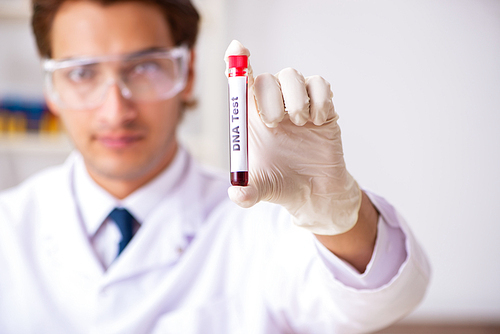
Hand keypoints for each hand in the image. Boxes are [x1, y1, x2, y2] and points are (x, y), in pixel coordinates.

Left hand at [225, 40, 361, 234]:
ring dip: (296, 98)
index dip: (237, 64)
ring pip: (293, 75)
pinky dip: (320, 99)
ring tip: (300, 124)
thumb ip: (247, 193)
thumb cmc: (282, 186)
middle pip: (266, 78)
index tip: (237, 48)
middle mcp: (273, 107)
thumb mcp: (260, 190)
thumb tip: (238, 194)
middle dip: (270, 97)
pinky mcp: (322, 107)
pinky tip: (318, 122)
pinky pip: (320, 84)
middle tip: (276, 123)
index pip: (241, 84)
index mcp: (252, 120)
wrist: (314, 193)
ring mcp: (298, 105)